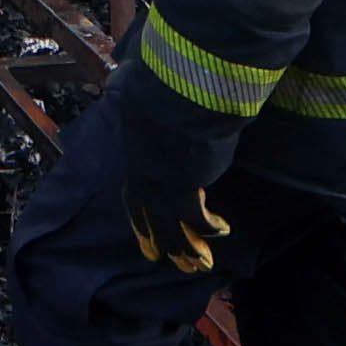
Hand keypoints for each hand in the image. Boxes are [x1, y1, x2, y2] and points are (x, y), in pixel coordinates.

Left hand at [112, 57, 239, 272]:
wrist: (174, 96)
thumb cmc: (157, 87)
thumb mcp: (133, 89)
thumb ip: (130, 90)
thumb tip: (122, 80)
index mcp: (136, 159)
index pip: (133, 196)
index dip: (138, 218)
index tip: (143, 233)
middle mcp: (146, 178)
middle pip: (149, 219)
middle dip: (155, 241)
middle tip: (160, 259)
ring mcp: (164, 187)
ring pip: (173, 229)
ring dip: (187, 249)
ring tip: (199, 266)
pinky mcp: (186, 190)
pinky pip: (199, 219)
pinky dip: (211, 227)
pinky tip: (224, 230)